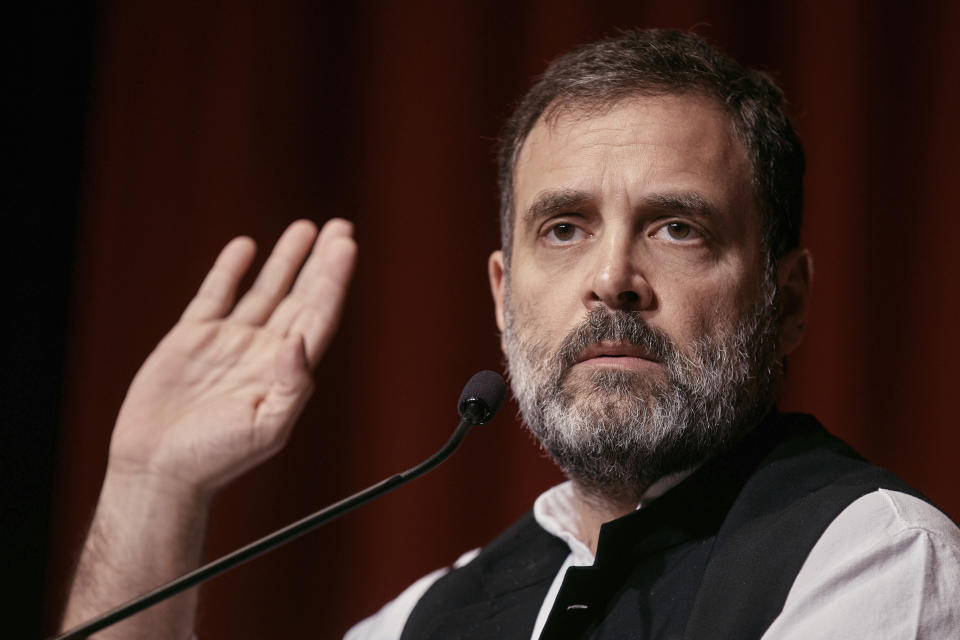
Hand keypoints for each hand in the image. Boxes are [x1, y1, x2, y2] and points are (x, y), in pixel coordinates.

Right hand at [106, 218, 356, 495]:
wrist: (157, 470)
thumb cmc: (214, 460)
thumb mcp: (265, 429)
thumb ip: (290, 385)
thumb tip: (298, 342)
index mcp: (285, 371)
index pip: (319, 316)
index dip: (334, 281)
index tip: (348, 247)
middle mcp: (262, 351)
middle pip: (301, 295)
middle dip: (321, 262)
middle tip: (342, 228)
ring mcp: (229, 342)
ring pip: (265, 289)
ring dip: (286, 259)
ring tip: (306, 228)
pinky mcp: (192, 337)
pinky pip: (216, 294)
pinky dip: (230, 269)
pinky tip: (246, 247)